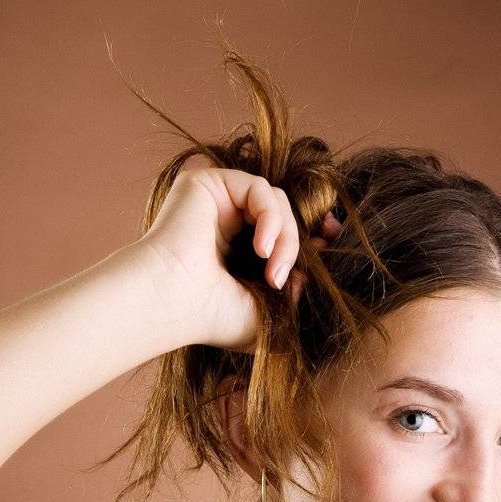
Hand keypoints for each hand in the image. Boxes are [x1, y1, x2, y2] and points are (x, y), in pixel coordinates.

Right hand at [130, 158, 342, 350]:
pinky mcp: (207, 184)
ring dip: (284, 237)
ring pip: (275, 201)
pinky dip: (270, 218)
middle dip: (296, 242)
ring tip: (272, 271)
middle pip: (282, 214)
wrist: (171, 304)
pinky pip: (259, 188)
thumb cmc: (209, 317)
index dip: (310, 233)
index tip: (329, 242)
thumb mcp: (265, 312)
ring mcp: (215, 202)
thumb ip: (291, 293)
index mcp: (234, 250)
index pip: (280, 230)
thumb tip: (304, 274)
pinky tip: (262, 248)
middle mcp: (224, 223)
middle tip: (282, 278)